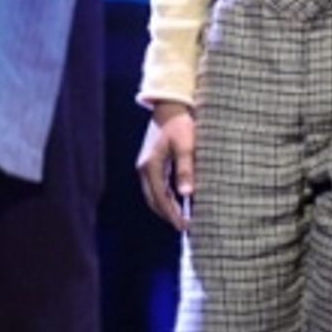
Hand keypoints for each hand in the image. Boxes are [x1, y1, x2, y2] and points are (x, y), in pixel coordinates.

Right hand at [136, 100, 195, 231]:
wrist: (170, 105)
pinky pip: (156, 185)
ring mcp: (145, 165)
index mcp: (151, 166)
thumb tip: (186, 193)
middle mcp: (144, 168)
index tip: (185, 226)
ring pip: (153, 194)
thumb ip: (185, 169)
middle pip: (154, 200)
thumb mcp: (186, 145)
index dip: (172, 215)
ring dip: (166, 206)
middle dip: (168, 215)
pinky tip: (177, 200)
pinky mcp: (150, 161)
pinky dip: (165, 196)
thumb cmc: (180, 123)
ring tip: (182, 217)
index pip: (161, 199)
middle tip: (184, 226)